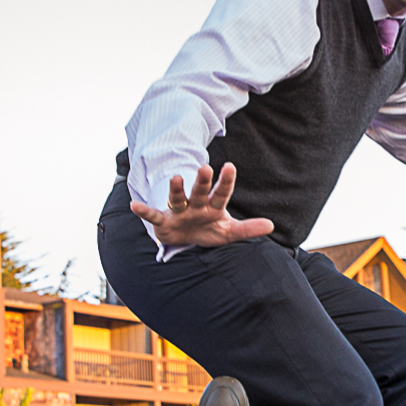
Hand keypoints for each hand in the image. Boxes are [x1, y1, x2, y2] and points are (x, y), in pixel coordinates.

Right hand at [129, 163, 274, 247]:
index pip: (222, 193)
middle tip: (206, 167)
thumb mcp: (229, 232)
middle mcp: (196, 205)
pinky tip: (134, 206)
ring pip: (178, 199)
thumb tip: (271, 225)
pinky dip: (144, 211)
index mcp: (214, 207)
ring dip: (176, 189)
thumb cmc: (208, 230)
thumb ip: (248, 228)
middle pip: (200, 192)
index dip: (226, 182)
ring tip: (176, 177)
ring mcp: (179, 212)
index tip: (230, 166)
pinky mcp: (164, 222)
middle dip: (203, 182)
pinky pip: (154, 215)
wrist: (185, 239)